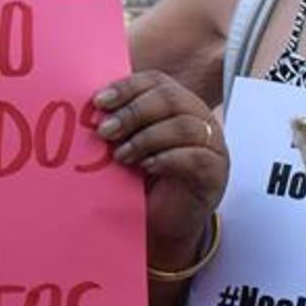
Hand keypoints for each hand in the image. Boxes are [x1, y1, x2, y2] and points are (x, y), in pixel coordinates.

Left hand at [93, 71, 227, 270]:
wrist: (163, 224)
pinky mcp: (215, 173)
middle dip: (133, 112)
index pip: (156, 81)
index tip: (98, 102)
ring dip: (146, 138)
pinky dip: (167, 158)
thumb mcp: (128, 145)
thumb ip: (117, 124)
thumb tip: (90, 108)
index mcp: (178, 103)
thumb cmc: (144, 180)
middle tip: (105, 131)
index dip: (127, 87)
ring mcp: (213, 144)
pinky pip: (195, 157)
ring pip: (183, 126)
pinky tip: (146, 166)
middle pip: (170, 99)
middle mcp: (199, 118)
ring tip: (121, 155)